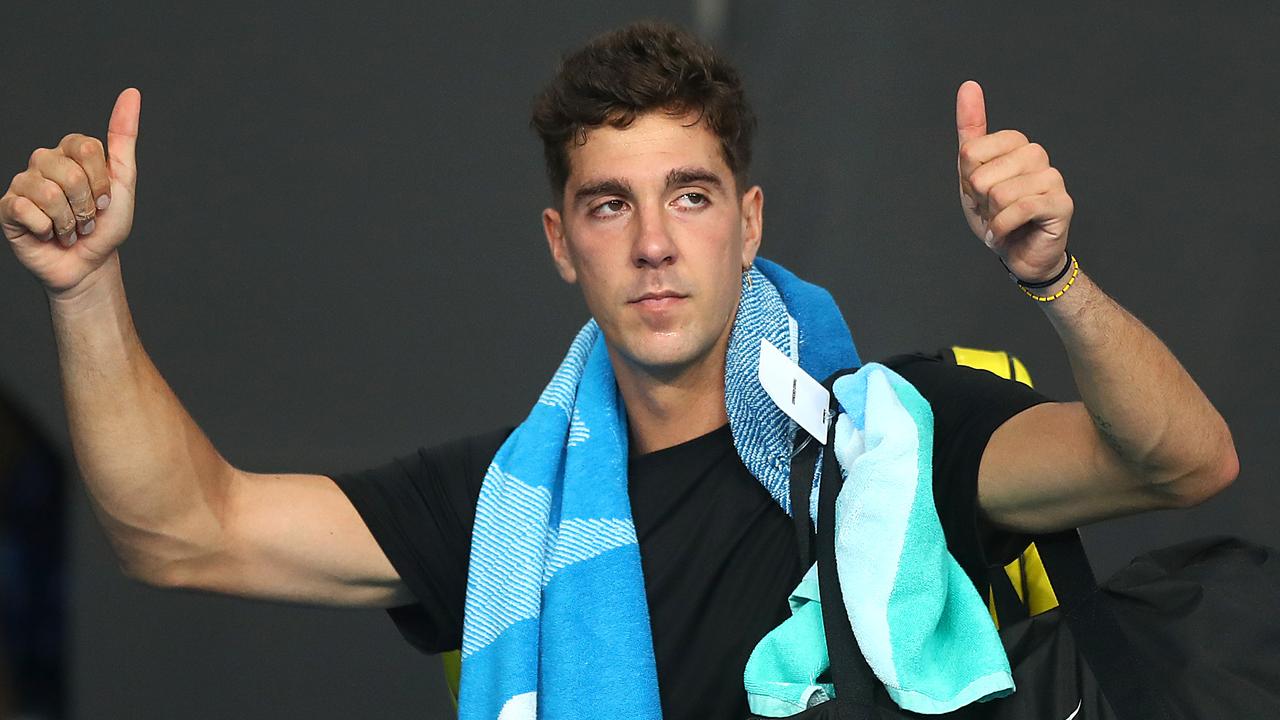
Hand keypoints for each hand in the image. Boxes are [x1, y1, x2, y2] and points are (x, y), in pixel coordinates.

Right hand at [1, 88, 140, 296]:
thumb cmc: (105, 224)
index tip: (105, 200)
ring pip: (49, 194)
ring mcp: (23, 183)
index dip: (102, 181)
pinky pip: (28, 210)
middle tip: (86, 218)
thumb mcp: (123, 181)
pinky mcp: (8, 207)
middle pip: (70, 173)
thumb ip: (124, 137)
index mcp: (69, 151)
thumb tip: (131, 93)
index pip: (87, 148)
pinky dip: (48, 230)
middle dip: (87, 206)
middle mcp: (43, 161)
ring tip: (69, 228)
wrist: (88, 263)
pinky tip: (48, 233)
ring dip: (69, 222)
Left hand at [956, 80, 1072, 282]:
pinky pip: (1019, 209)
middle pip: (981, 175)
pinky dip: (1002, 228)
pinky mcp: (1062, 204)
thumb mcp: (971, 175)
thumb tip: (968, 85)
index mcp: (1016, 144)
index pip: (971, 151)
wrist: (1017, 255)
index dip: (967, 180)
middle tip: (994, 211)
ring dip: (993, 218)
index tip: (980, 193)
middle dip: (980, 202)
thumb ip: (970, 131)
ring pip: (1000, 193)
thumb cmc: (997, 216)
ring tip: (1004, 223)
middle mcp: (1037, 155)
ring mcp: (1053, 178)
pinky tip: (1006, 235)